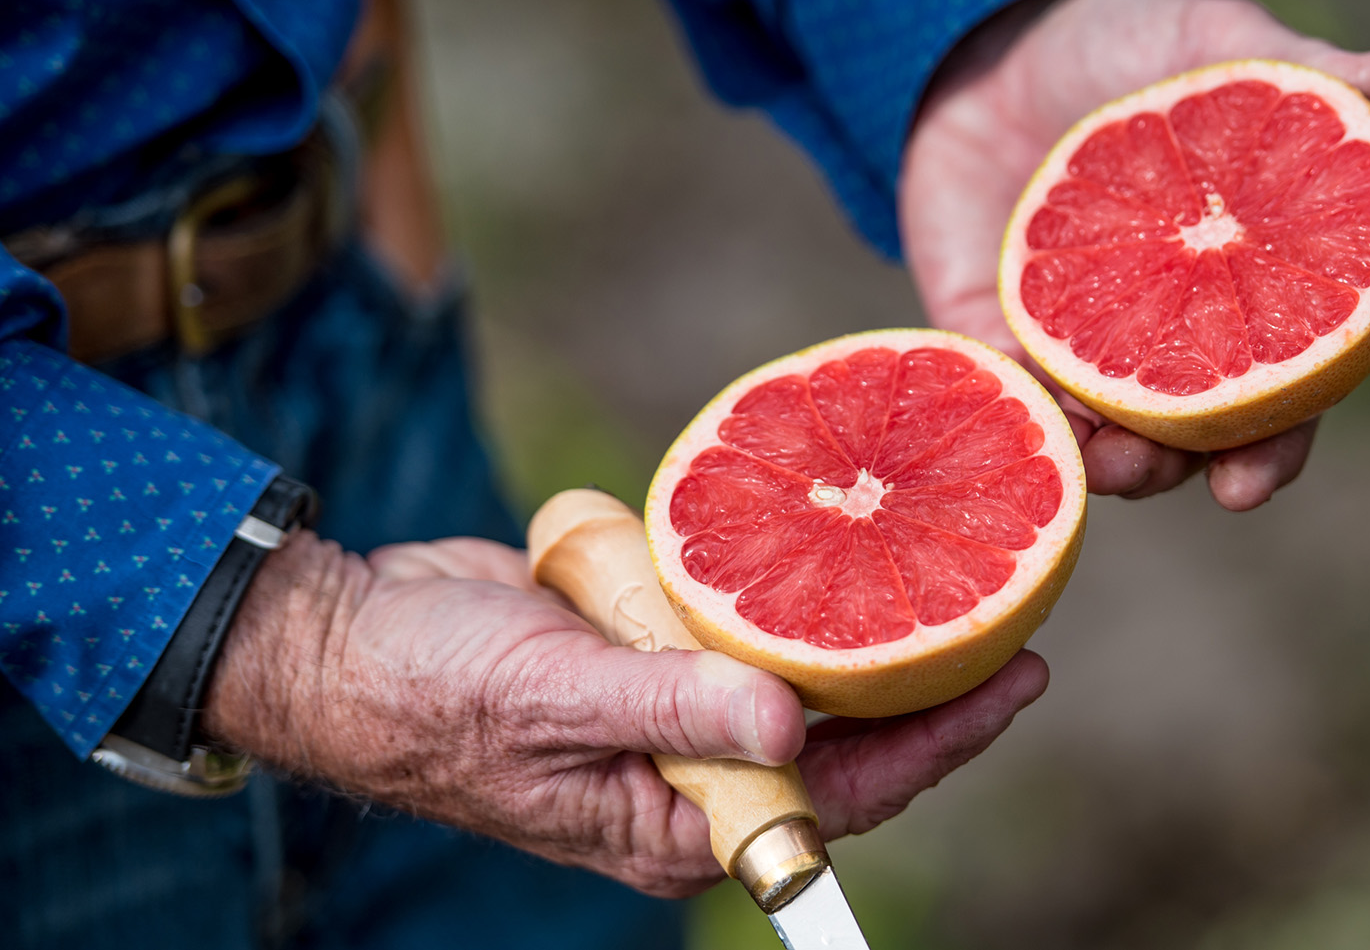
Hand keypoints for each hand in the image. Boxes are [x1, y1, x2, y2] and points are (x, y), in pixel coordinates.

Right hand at [203, 532, 1047, 896]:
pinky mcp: (648, 648)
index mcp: (679, 821)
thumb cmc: (436, 694)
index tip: (1013, 684)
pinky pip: (734, 625)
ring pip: (790, 676)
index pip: (838, 796)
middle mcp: (689, 773)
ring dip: (855, 634)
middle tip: (1007, 619)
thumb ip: (674, 711)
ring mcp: (670, 708)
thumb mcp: (557, 700)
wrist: (354, 641)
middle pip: (836, 741)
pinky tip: (830, 551)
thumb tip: (793, 729)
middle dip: (919, 688)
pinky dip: (779, 593)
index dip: (934, 744)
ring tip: (946, 576)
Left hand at [898, 0, 1369, 509]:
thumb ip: (1290, 73)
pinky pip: (1001, 392)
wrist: (985, 49)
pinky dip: (1013, 411)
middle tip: (1179, 478)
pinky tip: (1020, 415)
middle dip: (1182, 471)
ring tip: (1103, 460)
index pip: (1267, 388)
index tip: (1252, 483)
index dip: (1271, 445)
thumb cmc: (1115, 47)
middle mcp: (1154, 331)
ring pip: (1090, 432)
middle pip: (1180, 432)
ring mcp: (1068, 340)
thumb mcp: (1207, 48)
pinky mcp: (990, 335)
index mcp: (1230, 287)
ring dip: (1100, 461)